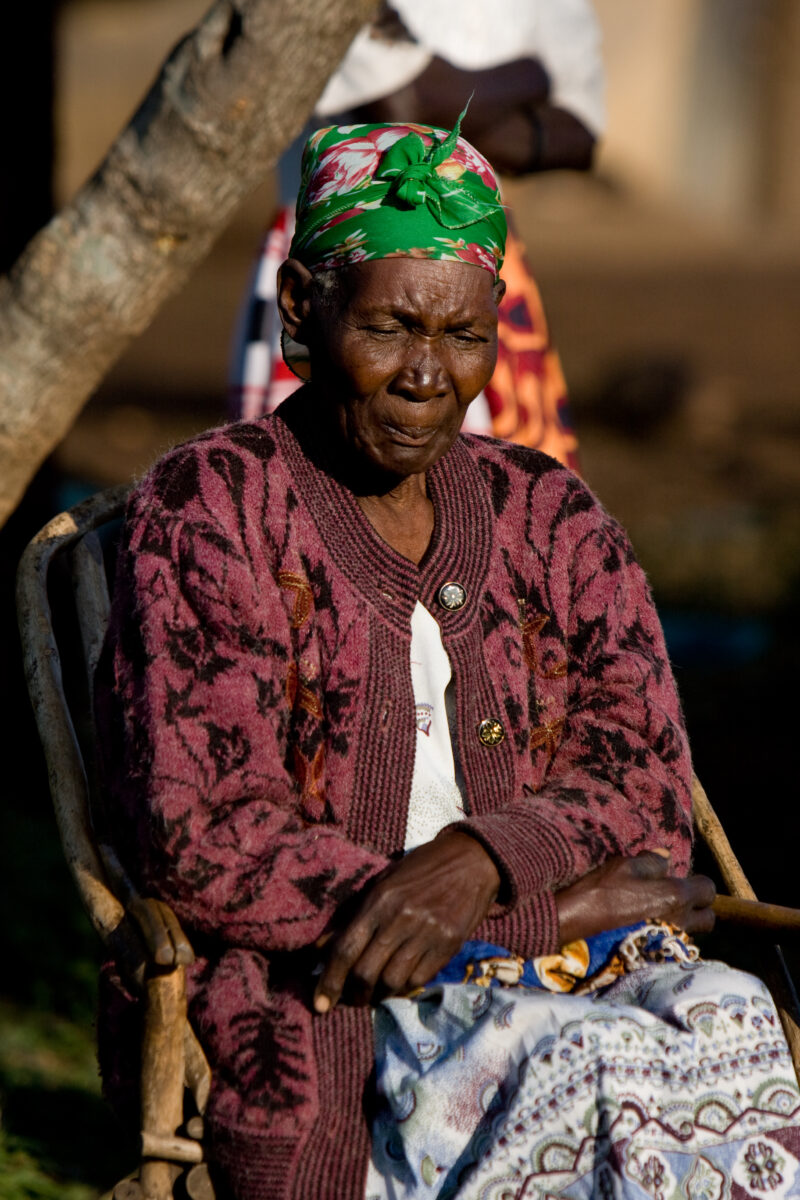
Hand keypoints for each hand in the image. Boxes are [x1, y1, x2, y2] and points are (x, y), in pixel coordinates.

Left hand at [313, 832, 499, 1011]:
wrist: (472, 860)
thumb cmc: (421, 868)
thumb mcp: (383, 883)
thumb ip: (352, 915)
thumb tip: (319, 950)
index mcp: (379, 900)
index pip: (346, 949)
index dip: (329, 981)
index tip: (319, 1004)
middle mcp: (400, 918)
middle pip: (365, 972)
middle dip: (353, 994)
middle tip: (351, 999)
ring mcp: (426, 934)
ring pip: (392, 982)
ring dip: (379, 995)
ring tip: (375, 993)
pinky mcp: (448, 945)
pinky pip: (419, 980)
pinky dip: (405, 988)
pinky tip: (400, 983)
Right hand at [555, 851, 715, 943]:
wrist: (578, 923)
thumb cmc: (602, 891)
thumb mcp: (625, 865)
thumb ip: (652, 861)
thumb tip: (666, 857)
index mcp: (676, 895)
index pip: (708, 889)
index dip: (698, 883)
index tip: (681, 880)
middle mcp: (679, 921)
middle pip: (708, 919)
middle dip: (698, 909)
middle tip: (676, 900)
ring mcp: (668, 942)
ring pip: (691, 934)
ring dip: (682, 924)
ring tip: (658, 916)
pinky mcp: (656, 956)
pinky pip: (673, 946)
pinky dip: (667, 939)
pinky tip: (647, 931)